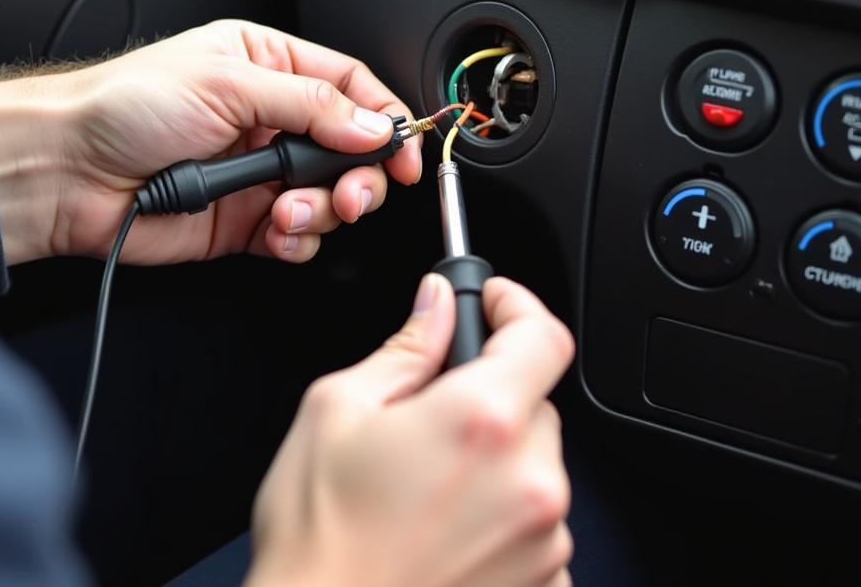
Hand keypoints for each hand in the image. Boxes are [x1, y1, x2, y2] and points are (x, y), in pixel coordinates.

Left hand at [0, 20, 421, 265]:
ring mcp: (259, 174)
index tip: (408, 150)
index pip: (351, 87)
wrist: (66, 171)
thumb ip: (309, 105)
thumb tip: (372, 124)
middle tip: (352, 192)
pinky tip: (275, 231)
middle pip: (351, 150)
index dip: (385, 118)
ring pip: (330, 199)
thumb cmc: (125, 105)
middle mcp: (270, 120)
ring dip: (323, 211)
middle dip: (361, 176)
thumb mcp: (227, 82)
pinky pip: (297, 238)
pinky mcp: (244, 222)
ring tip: (291, 210)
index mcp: (269, 66)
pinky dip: (297, 241)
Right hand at [247, 276, 574, 586]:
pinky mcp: (543, 586)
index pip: (544, 336)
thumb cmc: (319, 537)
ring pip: (537, 465)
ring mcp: (543, 543)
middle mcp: (530, 482)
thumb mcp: (337, 409)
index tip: (492, 304)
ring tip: (426, 485)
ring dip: (497, 459)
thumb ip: (405, 347)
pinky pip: (537, 524)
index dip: (517, 306)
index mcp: (481, 421)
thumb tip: (437, 304)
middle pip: (536, 403)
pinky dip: (503, 514)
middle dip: (490, 394)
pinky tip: (445, 527)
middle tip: (429, 416)